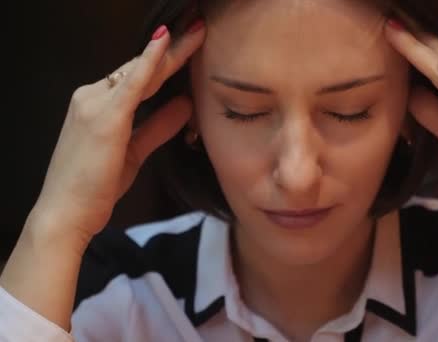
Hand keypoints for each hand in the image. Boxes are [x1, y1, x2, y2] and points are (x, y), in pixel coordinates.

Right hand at [29, 22, 205, 247]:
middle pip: (140, 68)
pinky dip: (150, 62)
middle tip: (199, 26)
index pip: (137, 77)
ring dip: (172, 51)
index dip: (164, 60)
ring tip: (198, 31)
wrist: (65, 214)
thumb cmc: (94, 187)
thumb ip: (158, 126)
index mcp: (96, 105)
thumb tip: (185, 105)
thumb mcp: (134, 152)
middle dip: (174, 48)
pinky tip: (166, 43)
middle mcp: (91, 97)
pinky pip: (132, 83)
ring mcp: (94, 104)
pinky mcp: (104, 118)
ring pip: (141, 71)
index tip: (188, 44)